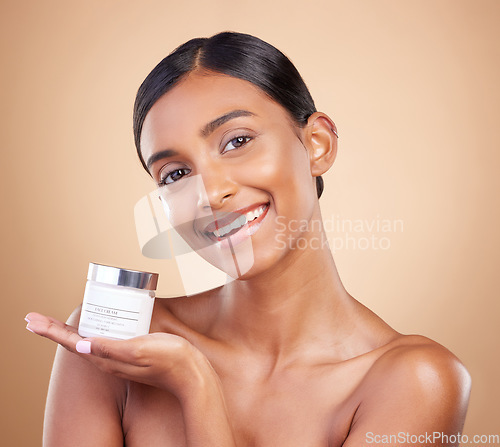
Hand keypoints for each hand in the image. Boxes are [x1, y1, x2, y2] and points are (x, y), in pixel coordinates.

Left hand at [25, 312, 213, 397]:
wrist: (190, 374)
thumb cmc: (169, 360)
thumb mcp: (139, 351)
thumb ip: (111, 348)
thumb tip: (81, 344)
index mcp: (106, 358)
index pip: (71, 343)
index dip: (50, 331)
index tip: (32, 321)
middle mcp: (108, 359)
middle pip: (73, 342)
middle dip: (53, 330)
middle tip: (34, 319)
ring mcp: (118, 357)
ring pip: (86, 342)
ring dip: (67, 332)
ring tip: (54, 323)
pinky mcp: (129, 352)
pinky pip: (102, 340)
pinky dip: (90, 331)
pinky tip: (94, 324)